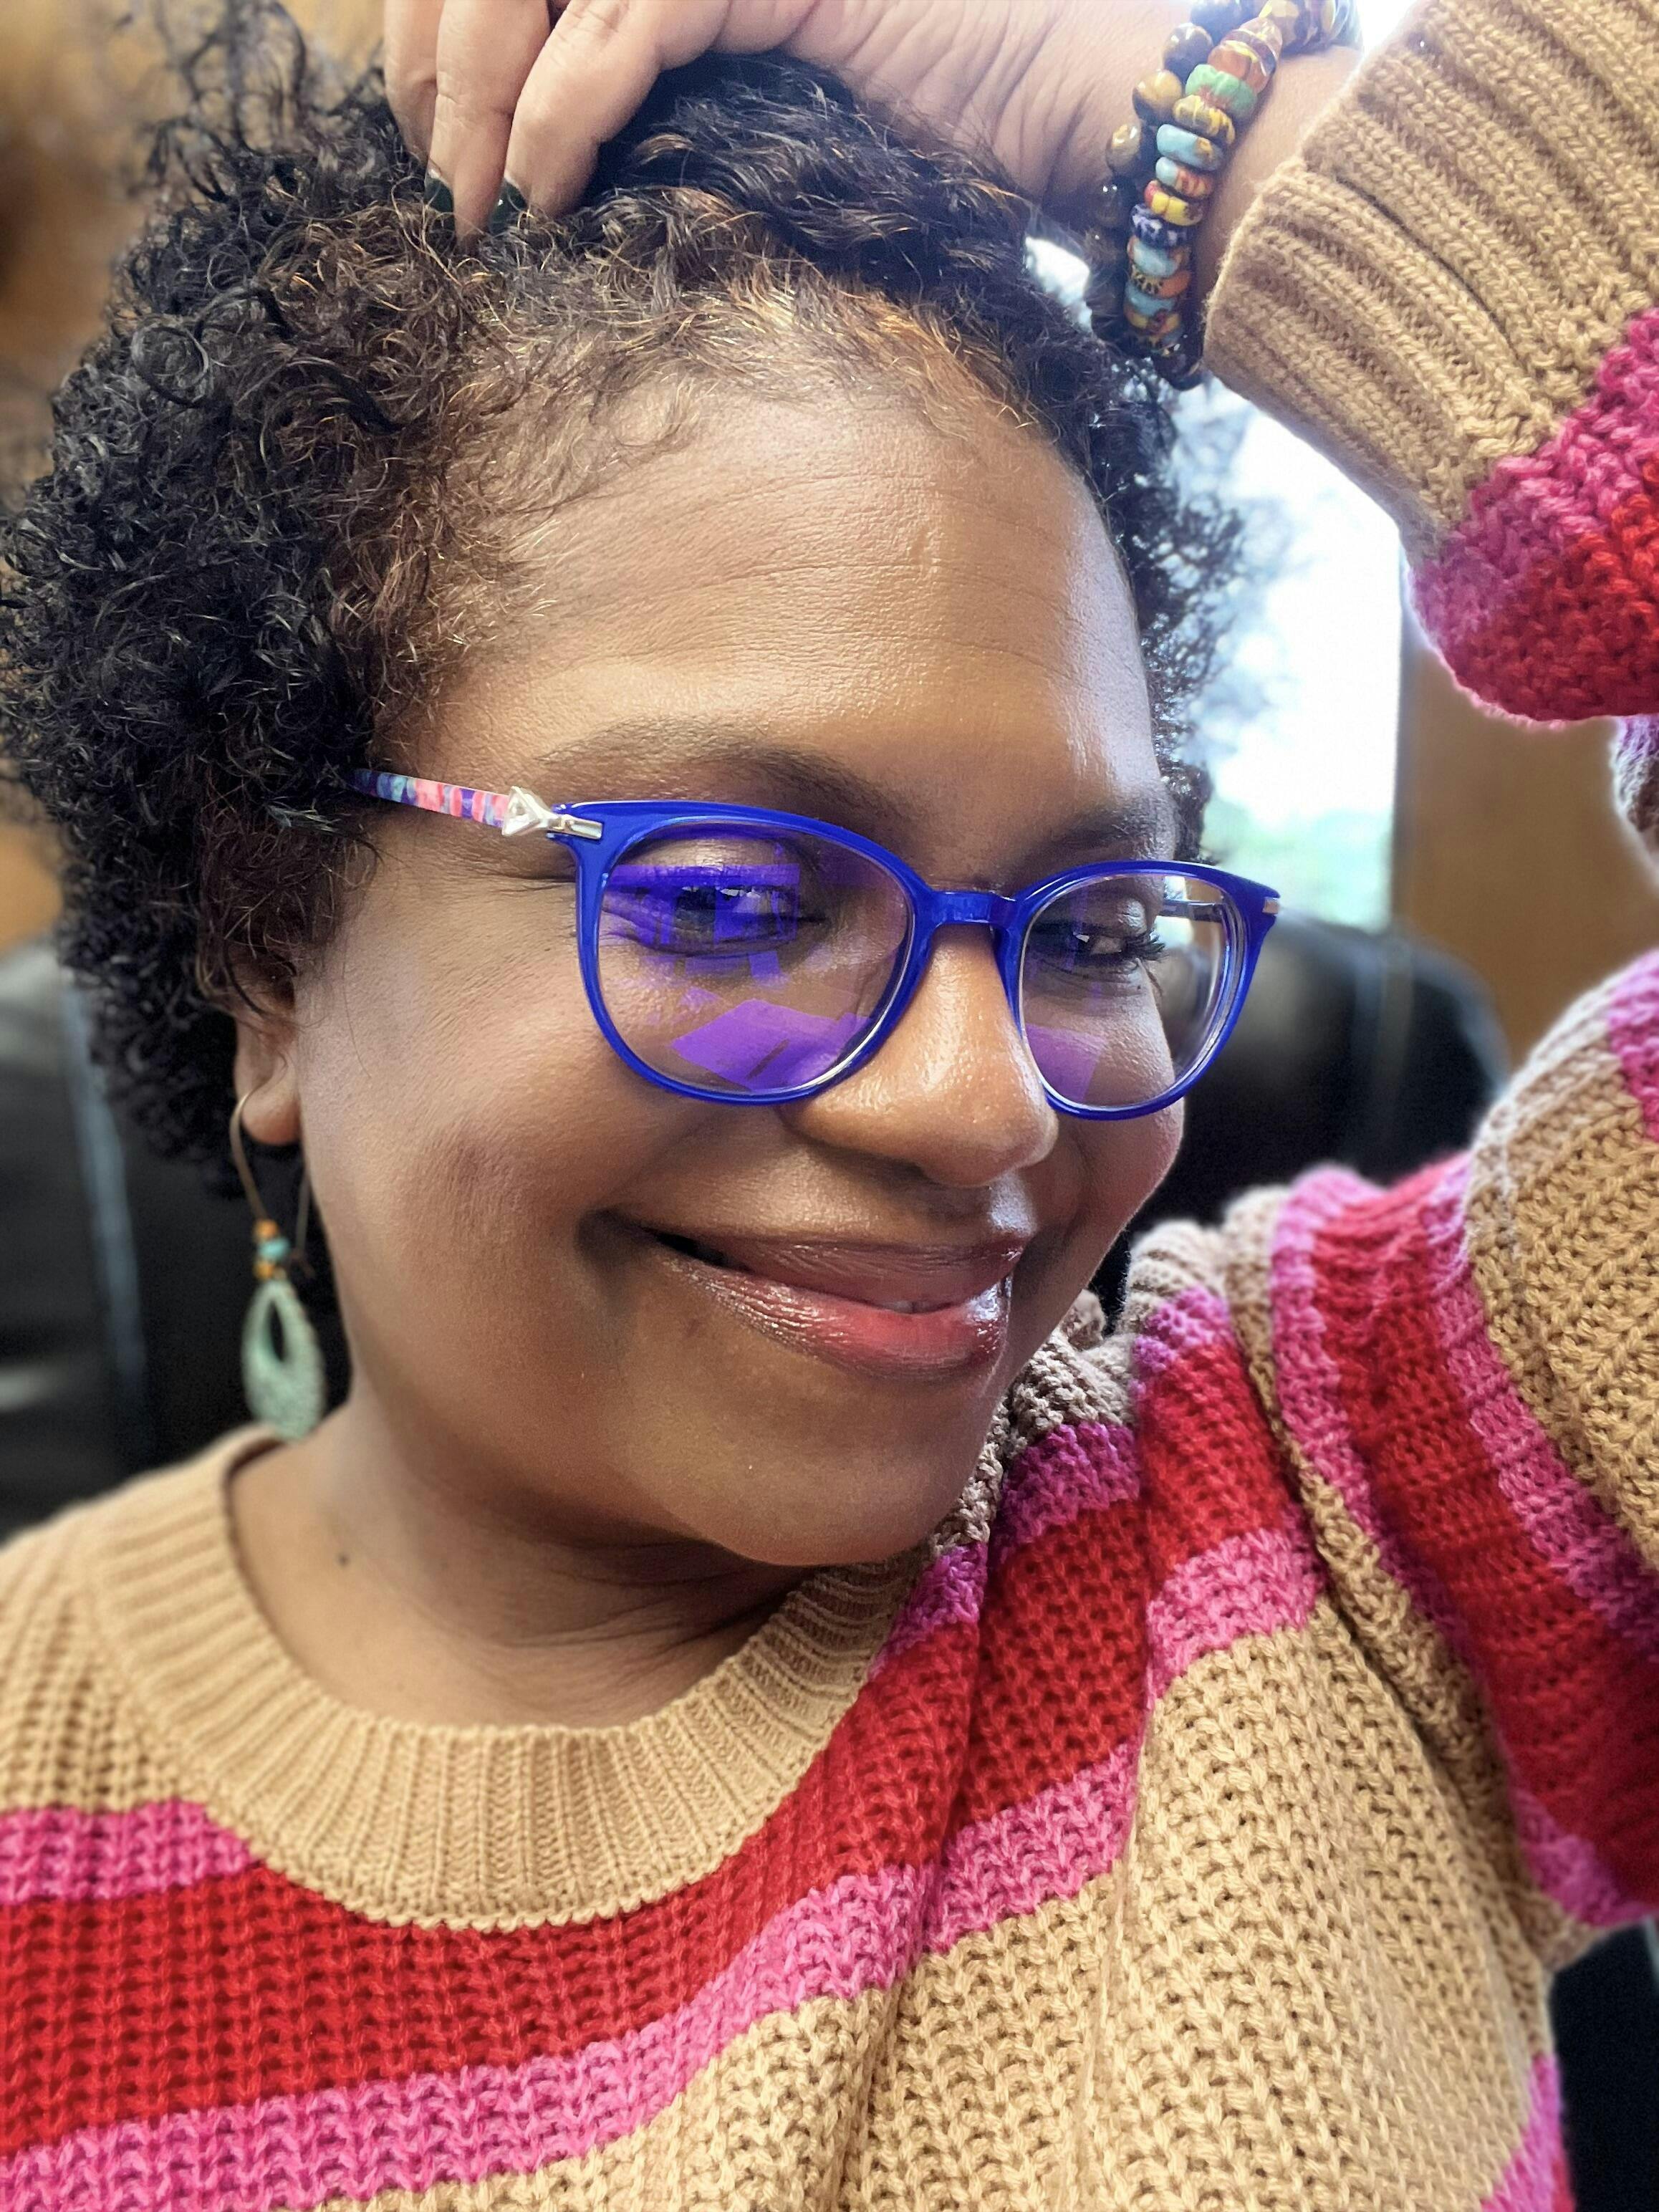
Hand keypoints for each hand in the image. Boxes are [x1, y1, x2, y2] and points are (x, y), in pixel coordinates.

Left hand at [388, 0, 1194, 235]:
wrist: (1074, 123)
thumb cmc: (927, 146)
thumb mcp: (744, 121)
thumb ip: (645, 103)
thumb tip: (513, 166)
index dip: (436, 30)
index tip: (428, 141)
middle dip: (432, 57)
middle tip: (436, 179)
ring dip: (477, 94)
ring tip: (473, 206)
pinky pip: (621, 31)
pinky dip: (560, 117)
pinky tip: (544, 198)